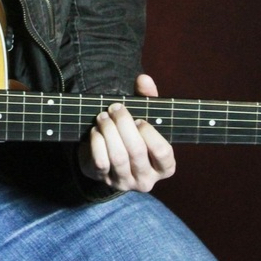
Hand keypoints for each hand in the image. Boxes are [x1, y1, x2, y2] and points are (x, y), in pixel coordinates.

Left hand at [78, 73, 175, 191]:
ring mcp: (125, 182)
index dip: (150, 133)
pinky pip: (101, 162)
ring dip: (109, 131)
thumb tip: (144, 79)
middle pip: (137, 151)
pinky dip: (97, 142)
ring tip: (103, 116)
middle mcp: (147, 179)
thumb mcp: (144, 115)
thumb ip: (147, 97)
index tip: (139, 119)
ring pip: (118, 157)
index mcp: (164, 166)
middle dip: (123, 124)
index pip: (163, 152)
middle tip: (115, 108)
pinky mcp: (104, 180)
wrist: (107, 154)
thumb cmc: (132, 133)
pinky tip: (96, 130)